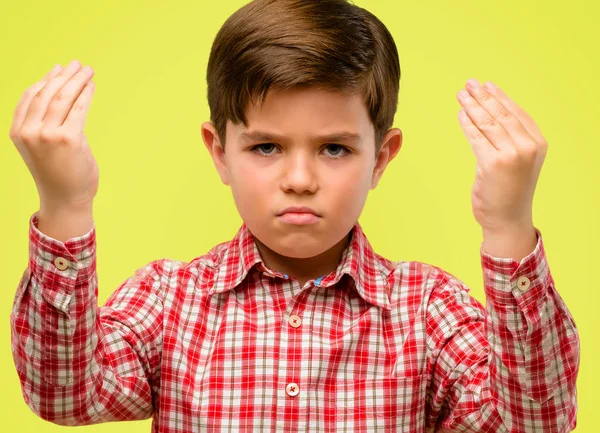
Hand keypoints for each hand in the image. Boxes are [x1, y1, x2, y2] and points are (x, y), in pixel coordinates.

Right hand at [9, 59, 97, 210]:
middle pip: (47, 93)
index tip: (58, 69)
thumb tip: (66, 98)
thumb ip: (46, 124)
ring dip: (77, 80)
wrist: (65, 199)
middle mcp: (29, 131)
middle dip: (64, 75)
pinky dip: (86, 94)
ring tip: (88, 71)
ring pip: (63, 98)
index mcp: (18, 132)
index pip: (30, 96)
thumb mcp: (41, 147)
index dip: (45, 79)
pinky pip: (78, 109)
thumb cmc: (57, 174)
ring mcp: (47, 135)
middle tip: (78, 64)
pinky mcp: (68, 138)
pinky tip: (92, 86)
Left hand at [457, 78, 547, 231]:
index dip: (500, 96)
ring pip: (488, 123)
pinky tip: (460, 114)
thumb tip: (487, 115)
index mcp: (538, 143)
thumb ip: (510, 140)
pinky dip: (467, 124)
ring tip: (461, 95)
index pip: (517, 112)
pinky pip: (476, 138)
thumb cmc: (510, 191)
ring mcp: (512, 155)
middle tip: (469, 84)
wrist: (508, 219)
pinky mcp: (493, 164)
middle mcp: (528, 147)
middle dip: (483, 96)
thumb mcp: (518, 161)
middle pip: (501, 114)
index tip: (487, 84)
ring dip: (472, 106)